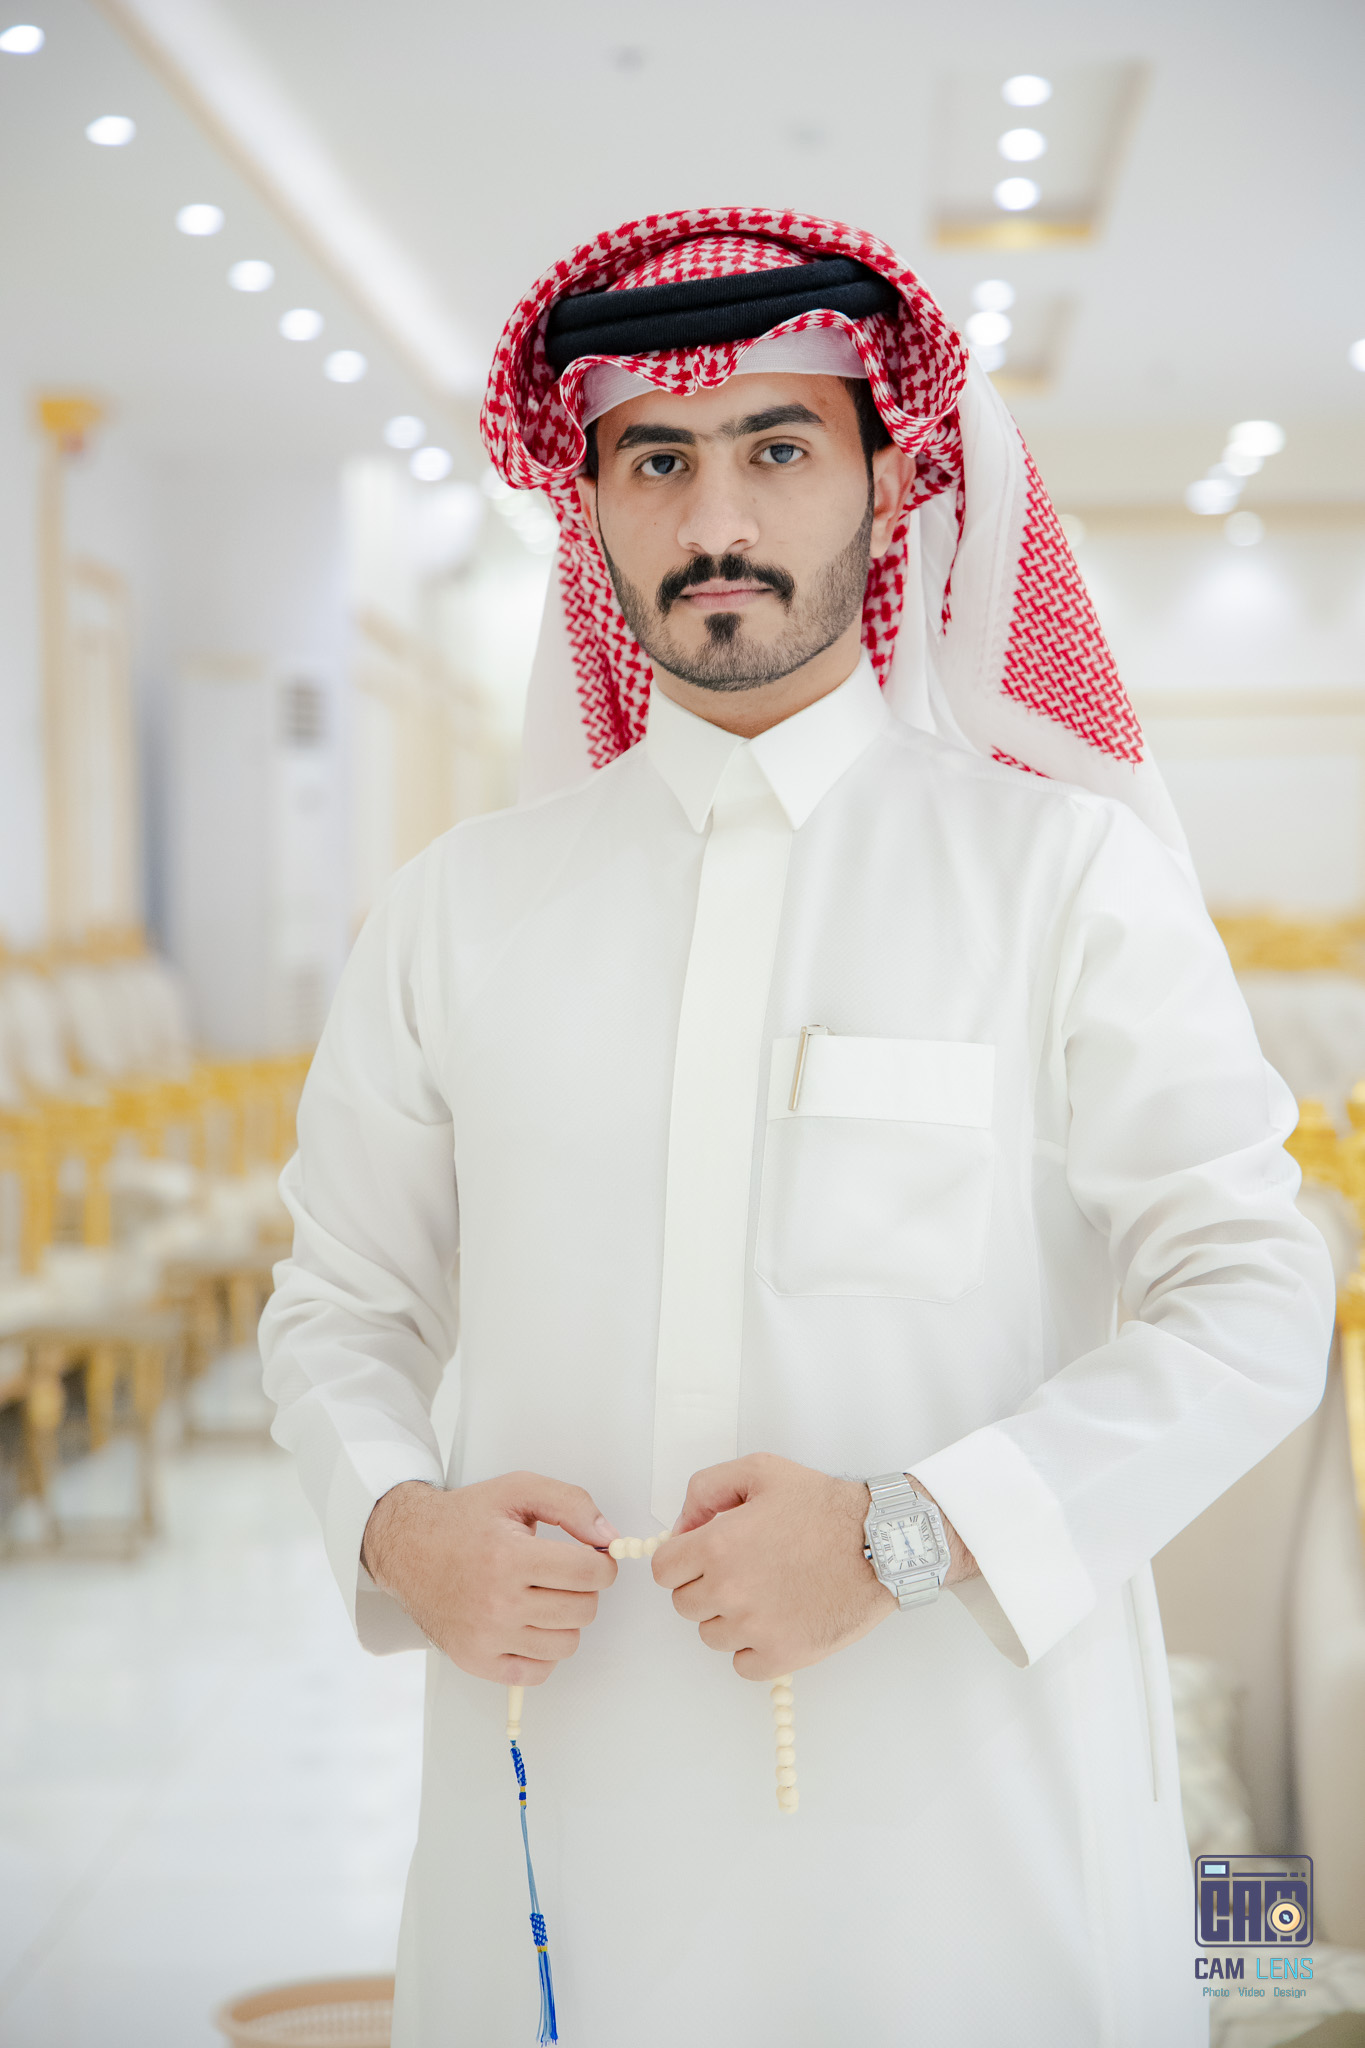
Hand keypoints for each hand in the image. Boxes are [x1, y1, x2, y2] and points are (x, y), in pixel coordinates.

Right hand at [361, 1474, 618, 1686]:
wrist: (408, 1547)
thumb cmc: (464, 1519)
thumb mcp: (518, 1490)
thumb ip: (571, 1504)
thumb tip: (609, 1537)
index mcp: (509, 1557)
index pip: (588, 1574)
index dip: (602, 1563)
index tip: (592, 1558)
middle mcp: (497, 1602)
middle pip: (583, 1610)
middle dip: (584, 1589)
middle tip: (561, 1574)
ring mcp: (486, 1637)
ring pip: (567, 1643)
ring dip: (565, 1619)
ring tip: (543, 1596)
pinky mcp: (477, 1660)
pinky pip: (538, 1672)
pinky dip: (543, 1651)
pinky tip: (529, 1624)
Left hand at [652, 1453, 890, 1680]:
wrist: (880, 1543)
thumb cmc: (825, 1506)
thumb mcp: (761, 1471)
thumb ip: (707, 1490)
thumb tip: (681, 1527)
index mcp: (717, 1545)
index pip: (665, 1571)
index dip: (682, 1561)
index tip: (704, 1557)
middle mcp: (729, 1590)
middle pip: (685, 1604)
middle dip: (705, 1586)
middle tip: (742, 1570)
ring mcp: (755, 1627)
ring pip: (711, 1635)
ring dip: (729, 1618)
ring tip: (765, 1593)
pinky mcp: (782, 1655)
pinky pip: (742, 1664)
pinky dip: (753, 1649)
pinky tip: (776, 1621)